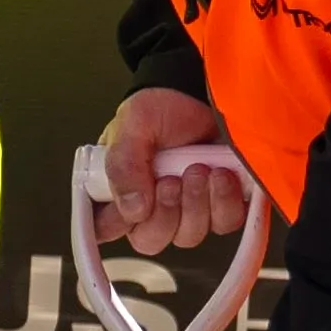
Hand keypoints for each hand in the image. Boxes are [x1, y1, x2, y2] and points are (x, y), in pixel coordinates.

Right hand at [93, 89, 247, 256]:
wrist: (203, 91)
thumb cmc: (162, 106)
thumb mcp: (133, 125)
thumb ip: (124, 165)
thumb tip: (133, 209)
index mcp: (120, 190)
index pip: (105, 228)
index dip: (119, 225)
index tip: (135, 207)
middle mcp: (152, 205)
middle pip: (151, 240)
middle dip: (166, 213)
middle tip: (172, 179)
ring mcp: (188, 208)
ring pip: (190, 235)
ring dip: (197, 204)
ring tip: (199, 168)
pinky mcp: (220, 203)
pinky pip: (225, 223)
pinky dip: (225, 201)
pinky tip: (221, 175)